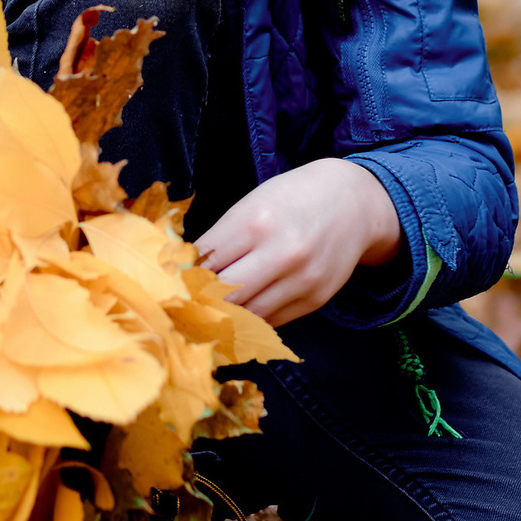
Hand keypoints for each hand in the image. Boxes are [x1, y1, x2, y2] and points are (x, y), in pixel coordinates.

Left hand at [195, 158, 401, 325]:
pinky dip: (248, 321)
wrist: (353, 202)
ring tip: (203, 317)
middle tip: (180, 309)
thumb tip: (183, 273)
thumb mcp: (252, 205)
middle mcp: (281, 253)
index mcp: (256, 222)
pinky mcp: (315, 299)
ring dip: (222, 318)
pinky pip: (270, 321)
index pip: (204, 263)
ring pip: (246, 316)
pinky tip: (236, 317)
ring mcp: (302, 280)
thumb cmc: (291, 199)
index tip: (166, 286)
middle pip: (222, 296)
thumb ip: (221, 239)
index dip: (181, 278)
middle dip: (198, 304)